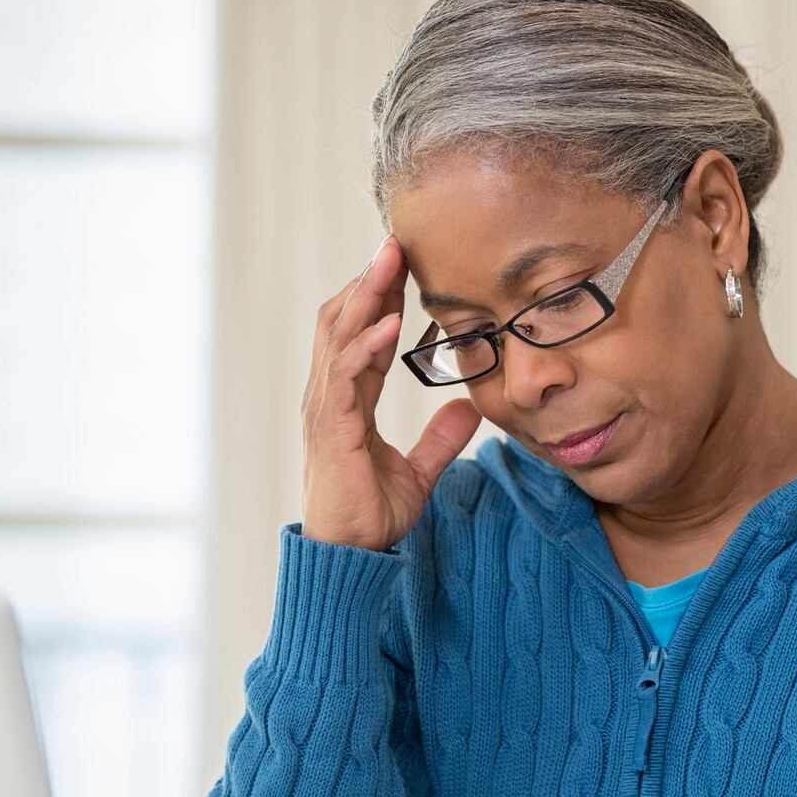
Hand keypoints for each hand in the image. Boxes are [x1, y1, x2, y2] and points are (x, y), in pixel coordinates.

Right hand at [300, 235, 480, 550]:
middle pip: (344, 320)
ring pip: (339, 334)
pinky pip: (345, 374)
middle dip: (369, 279)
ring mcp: (327, 408)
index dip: (380, 296)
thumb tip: (468, 410)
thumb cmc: (370, 514)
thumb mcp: (417, 471)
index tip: (405, 262)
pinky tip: (390, 321)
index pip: (362, 333)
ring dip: (365, 294)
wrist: (350, 554)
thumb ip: (440, 438)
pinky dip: (366, 344)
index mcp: (348, 399)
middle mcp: (331, 395)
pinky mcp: (333, 428)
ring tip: (390, 259)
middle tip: (397, 241)